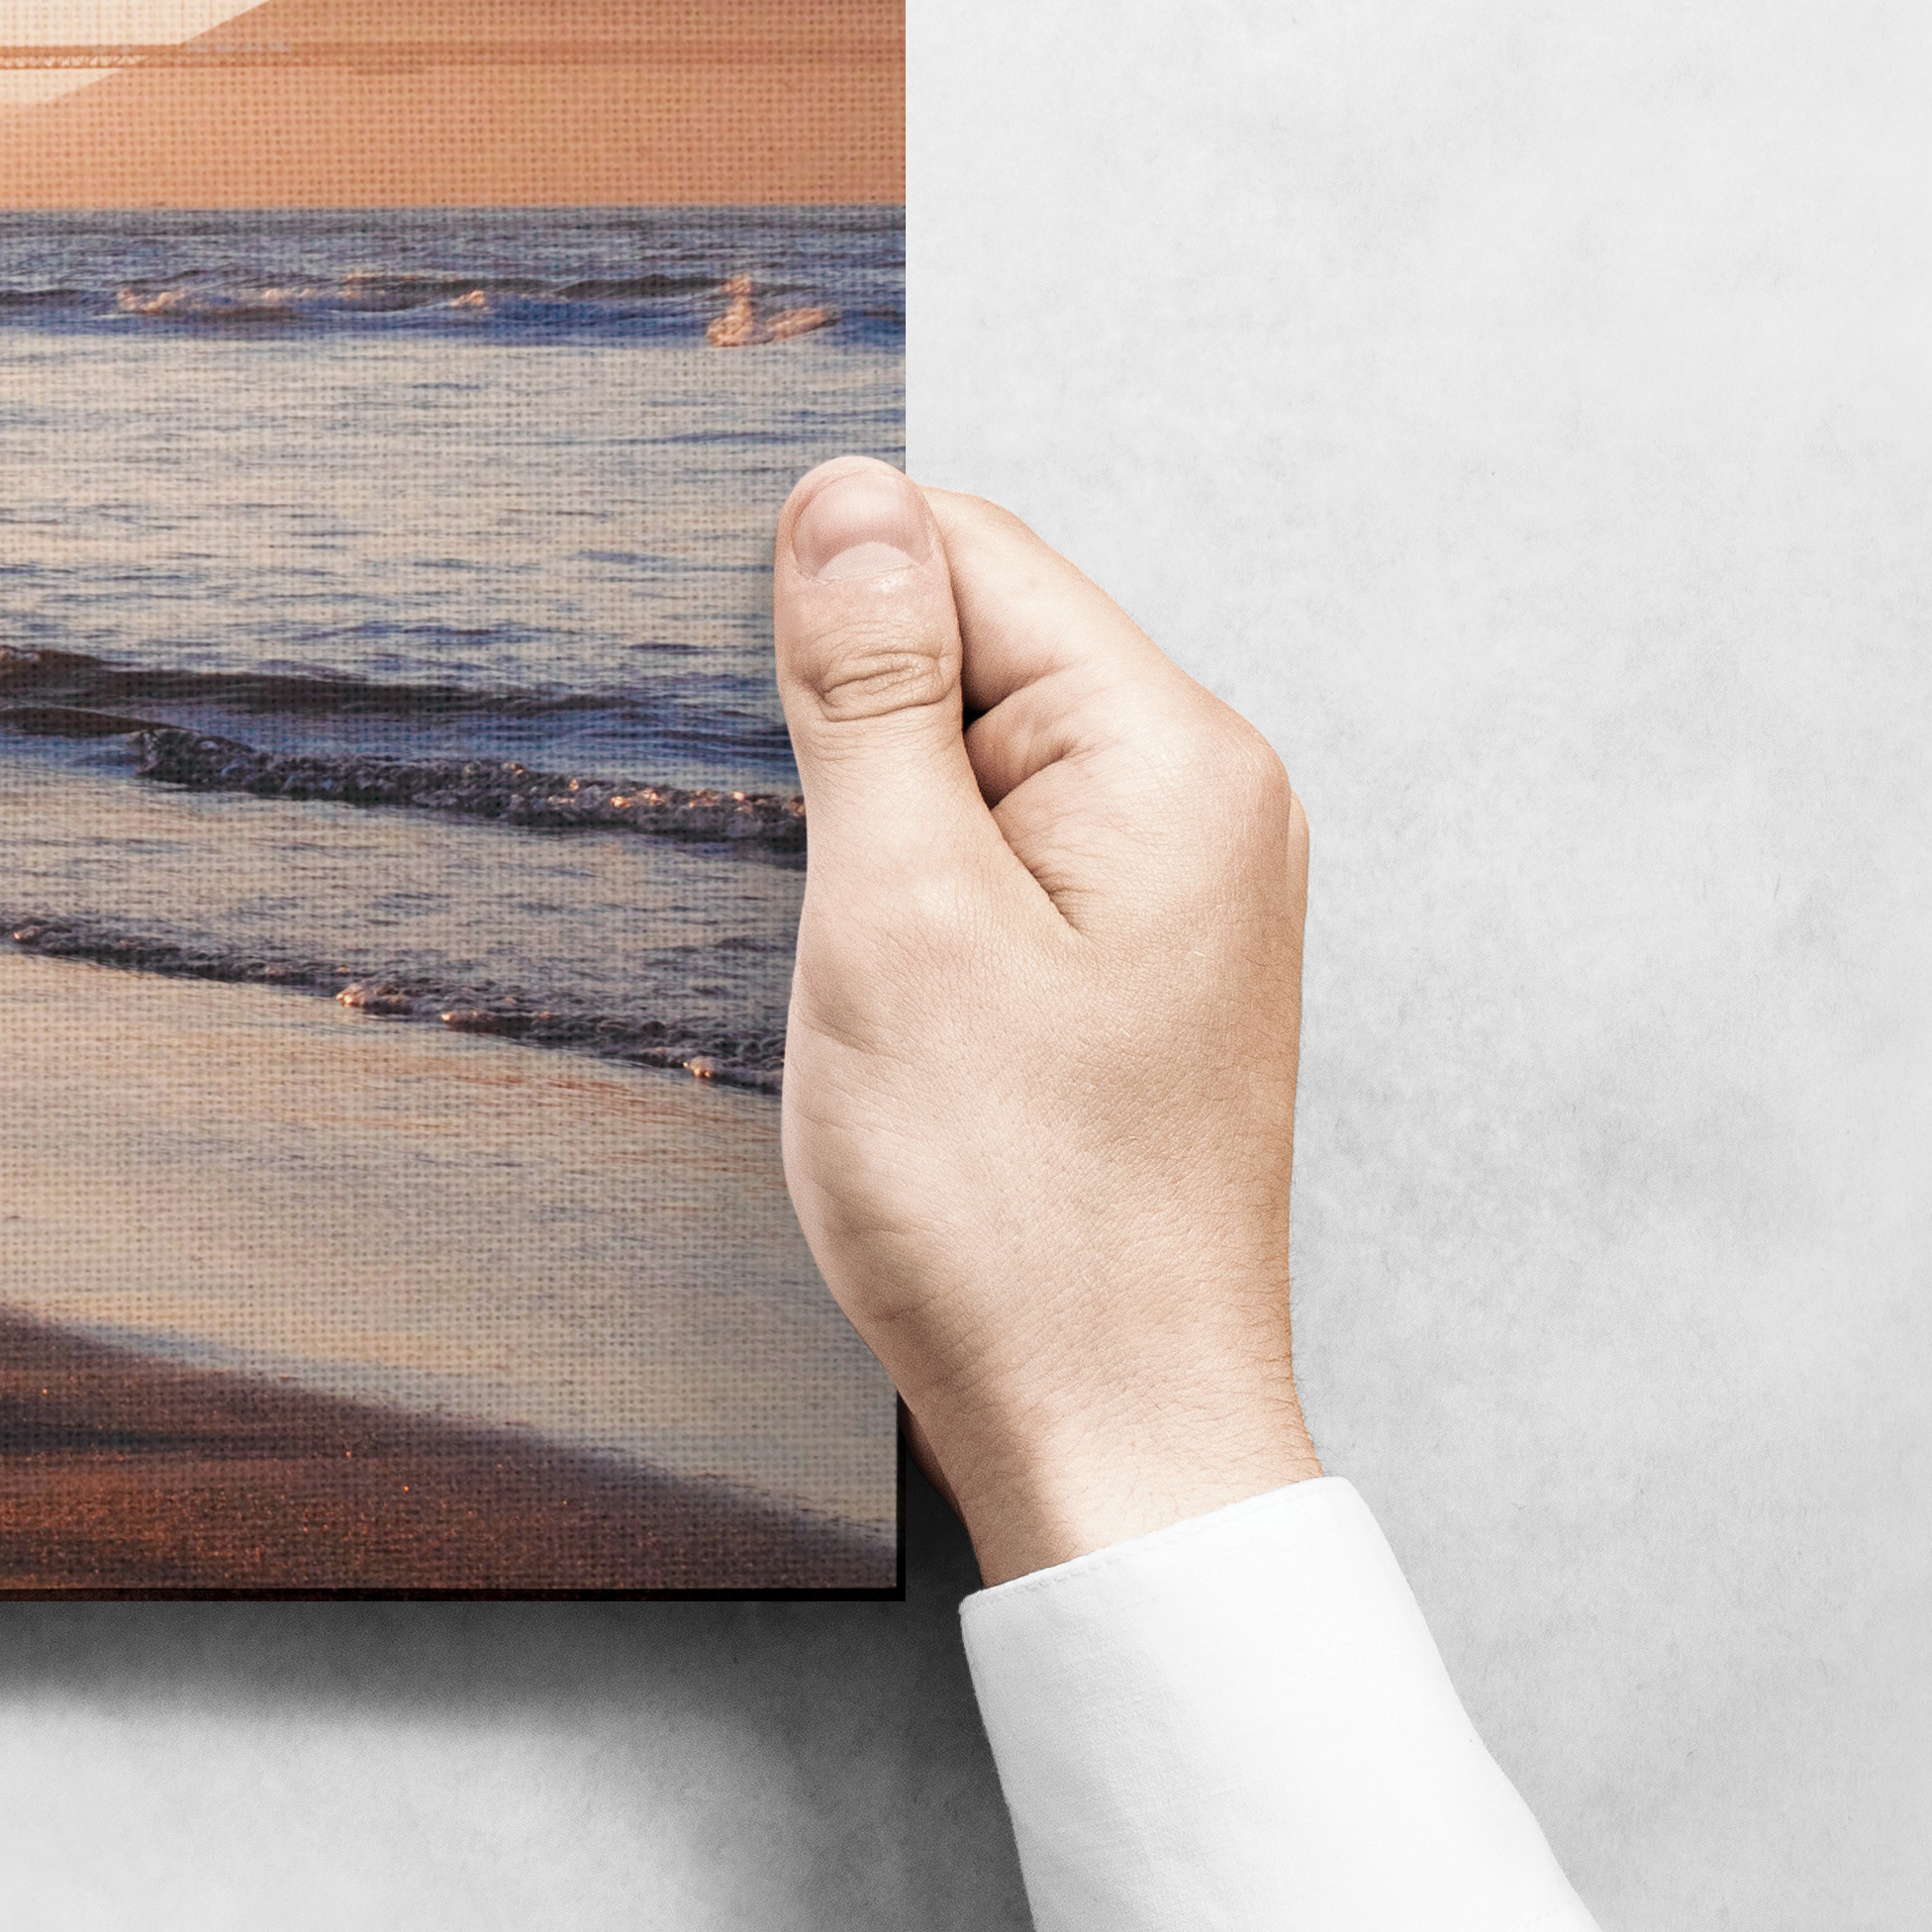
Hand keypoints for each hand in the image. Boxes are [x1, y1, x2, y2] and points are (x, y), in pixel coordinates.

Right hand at [773, 458, 1322, 1584]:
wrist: (1111, 1438)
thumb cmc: (1011, 1208)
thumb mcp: (897, 915)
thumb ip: (869, 687)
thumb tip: (843, 493)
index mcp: (1172, 755)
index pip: (967, 551)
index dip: (824, 601)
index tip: (728, 712)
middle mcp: (1204, 797)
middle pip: (976, 639)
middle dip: (846, 714)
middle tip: (786, 862)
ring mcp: (1179, 887)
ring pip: (973, 749)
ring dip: (870, 810)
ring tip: (832, 941)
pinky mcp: (1135, 966)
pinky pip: (997, 846)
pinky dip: (908, 883)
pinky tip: (870, 980)